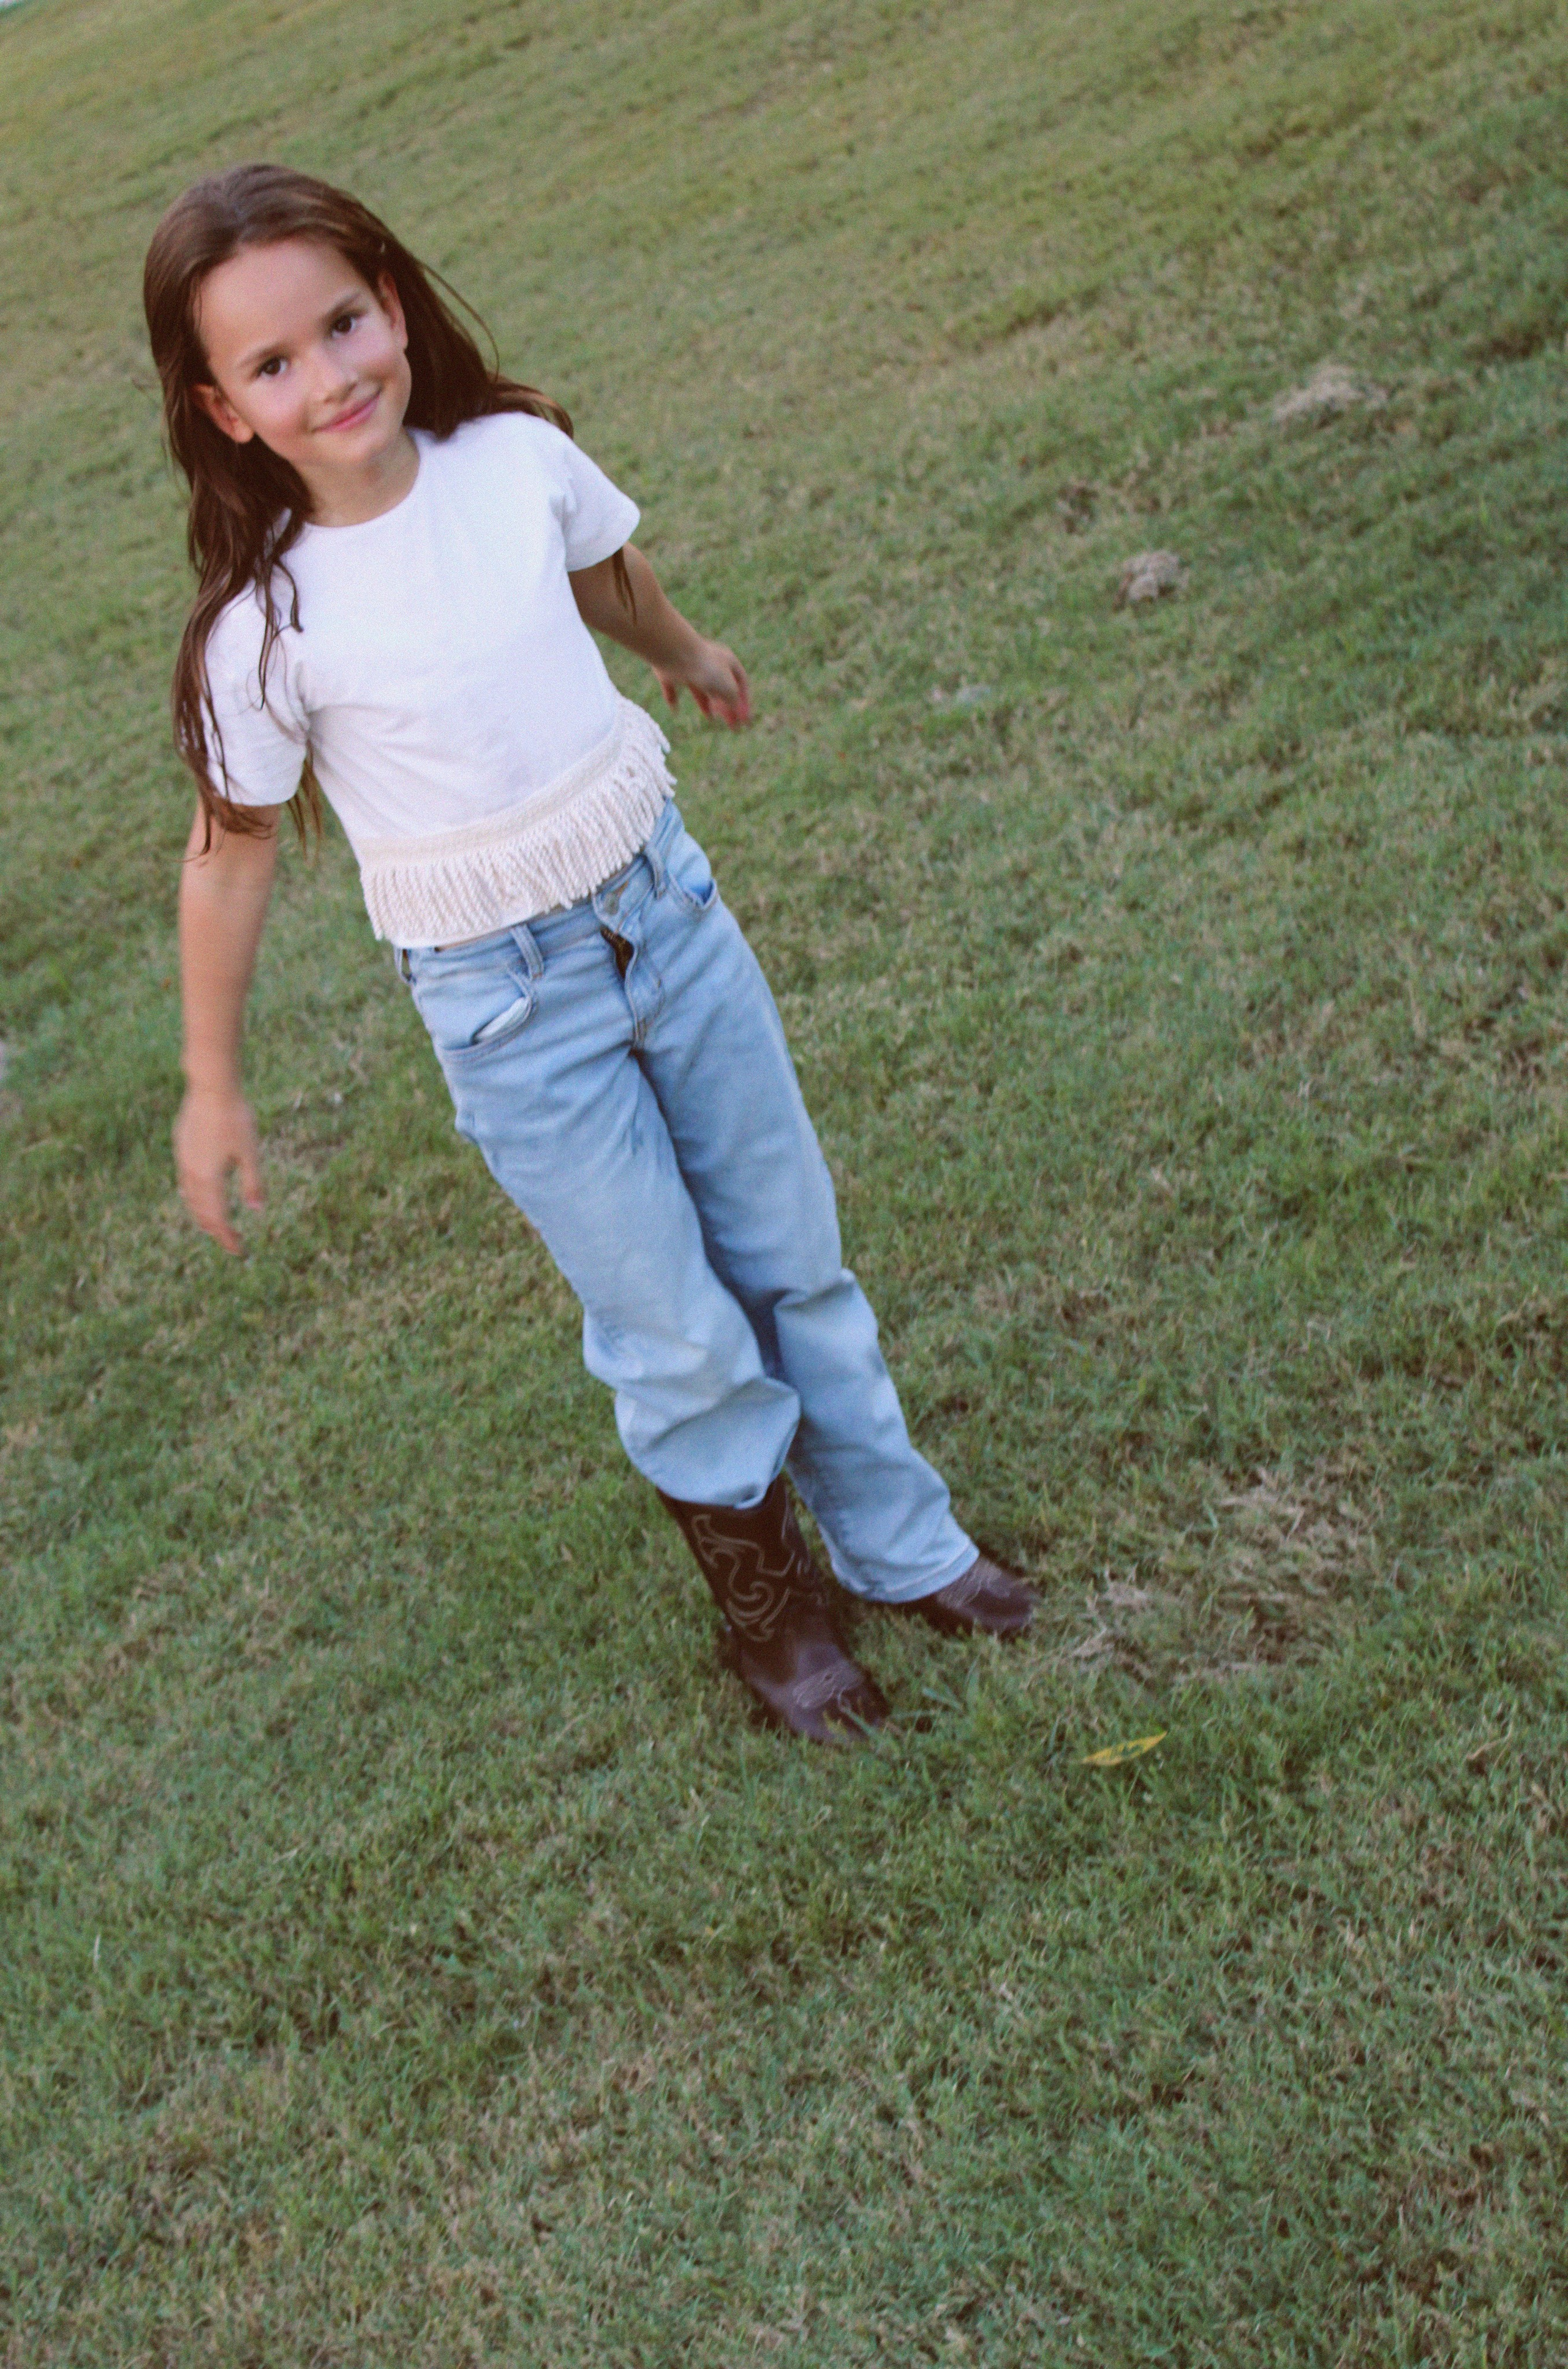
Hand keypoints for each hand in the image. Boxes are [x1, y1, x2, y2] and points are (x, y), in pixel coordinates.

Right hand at [174, 1086, 263, 1254]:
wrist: (211, 1088)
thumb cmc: (235, 1119)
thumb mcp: (250, 1153)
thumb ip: (253, 1183)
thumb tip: (256, 1211)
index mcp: (210, 1179)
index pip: (218, 1219)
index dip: (227, 1237)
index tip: (238, 1251)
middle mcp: (192, 1175)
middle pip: (202, 1213)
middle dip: (216, 1230)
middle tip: (230, 1242)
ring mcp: (184, 1162)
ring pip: (191, 1199)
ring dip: (203, 1216)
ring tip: (215, 1226)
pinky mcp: (181, 1149)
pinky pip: (185, 1184)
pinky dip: (194, 1199)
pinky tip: (199, 1197)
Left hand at [654, 637, 751, 727]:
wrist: (675, 653)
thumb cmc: (706, 668)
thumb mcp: (728, 687)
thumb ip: (733, 700)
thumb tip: (735, 711)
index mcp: (727, 660)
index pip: (740, 682)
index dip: (744, 701)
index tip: (745, 719)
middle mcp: (708, 662)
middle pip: (720, 687)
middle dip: (726, 707)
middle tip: (731, 725)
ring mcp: (688, 667)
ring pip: (699, 687)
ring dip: (705, 703)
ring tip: (709, 717)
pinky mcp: (669, 672)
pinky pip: (672, 687)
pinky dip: (673, 698)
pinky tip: (675, 710)